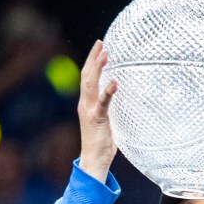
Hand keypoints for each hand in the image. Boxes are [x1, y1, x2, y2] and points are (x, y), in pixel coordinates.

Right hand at [77, 40, 117, 180]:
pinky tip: (114, 81)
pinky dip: (108, 91)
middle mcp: (85, 104)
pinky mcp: (97, 118)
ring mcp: (89, 110)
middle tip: (100, 43)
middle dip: (93, 58)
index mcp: (86, 104)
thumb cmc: (101, 144)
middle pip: (87, 76)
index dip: (92, 62)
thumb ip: (108, 109)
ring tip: (105, 53)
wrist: (94, 161)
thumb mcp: (105, 122)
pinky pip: (102, 102)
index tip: (99, 48)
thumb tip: (119, 101)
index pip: (87, 78)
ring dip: (98, 68)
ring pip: (91, 84)